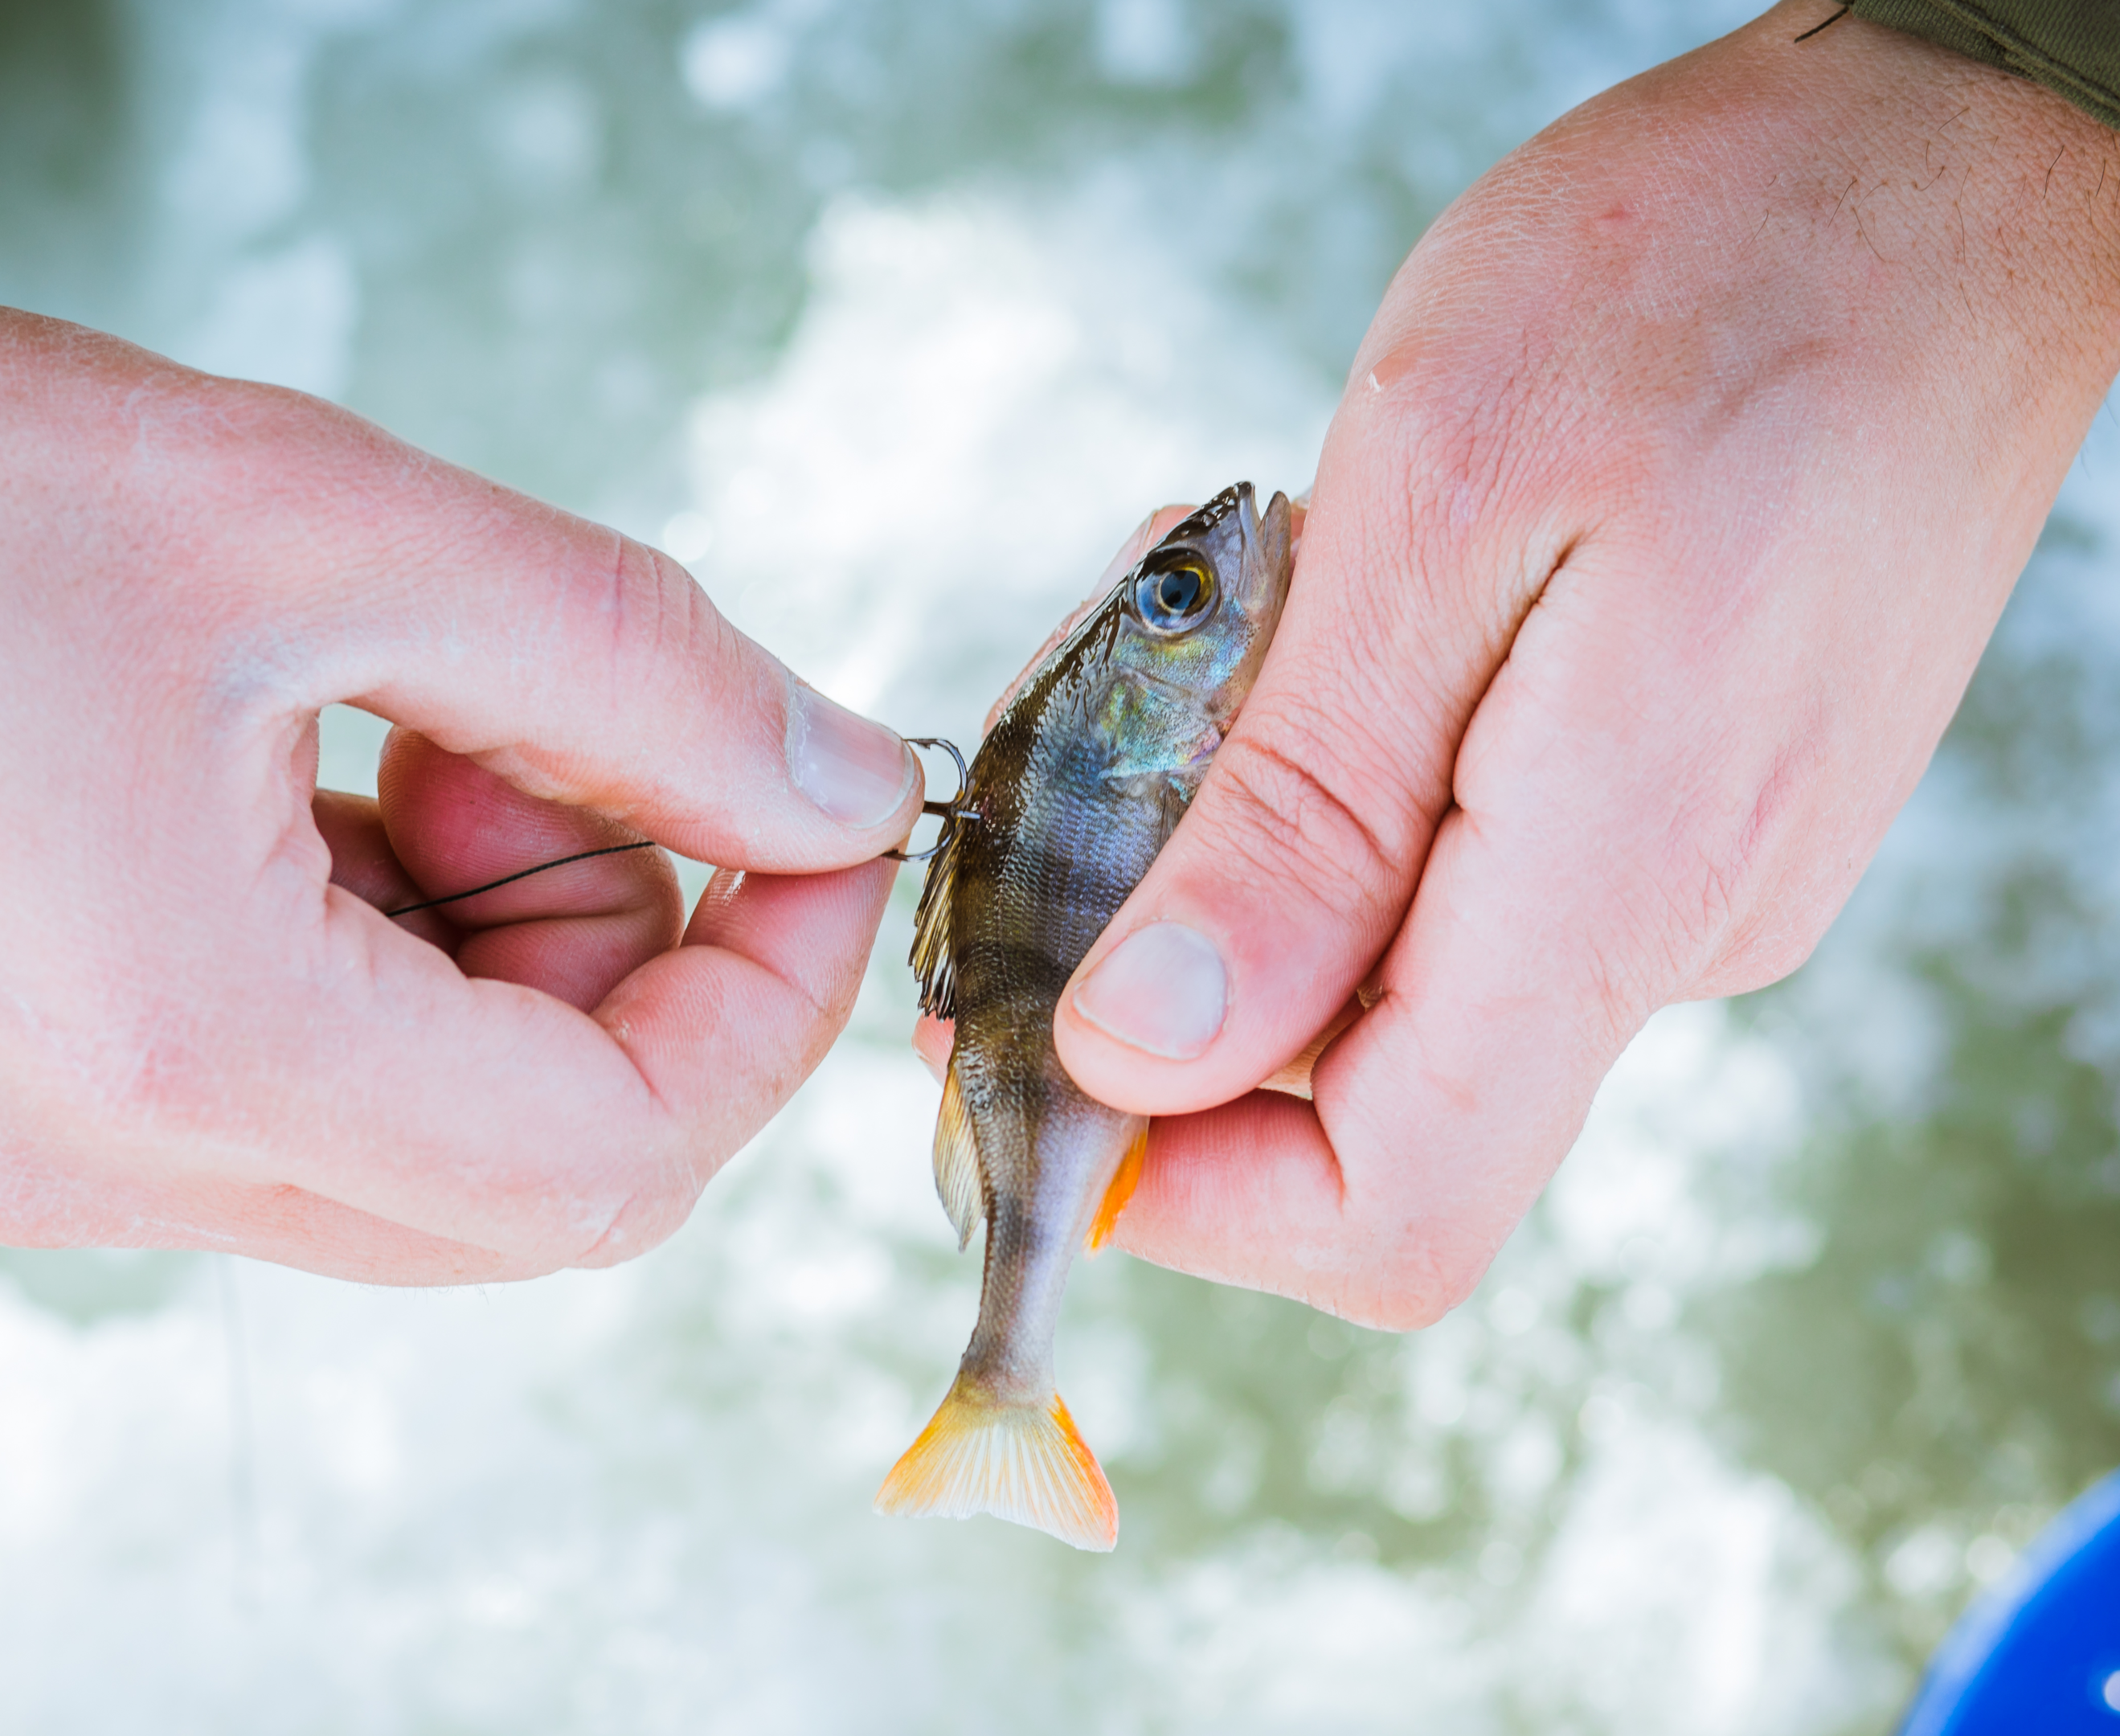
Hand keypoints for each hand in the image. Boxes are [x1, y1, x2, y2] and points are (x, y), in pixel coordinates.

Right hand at [0, 286, 919, 1283]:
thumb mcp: (324, 522)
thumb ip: (629, 671)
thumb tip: (833, 787)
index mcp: (193, 1048)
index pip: (610, 1156)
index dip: (770, 1003)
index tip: (819, 831)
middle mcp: (114, 1169)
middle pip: (530, 1179)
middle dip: (621, 959)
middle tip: (531, 739)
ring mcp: (52, 1166)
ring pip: (420, 1143)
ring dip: (493, 949)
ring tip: (395, 732)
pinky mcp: (14, 1115)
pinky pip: (296, 1103)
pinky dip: (376, 960)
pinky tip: (302, 780)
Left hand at [1045, 4, 2119, 1323]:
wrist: (1948, 172)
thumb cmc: (1713, 268)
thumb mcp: (1446, 497)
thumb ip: (1300, 810)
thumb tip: (1144, 1050)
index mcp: (1618, 880)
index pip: (1384, 1215)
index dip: (1180, 1189)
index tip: (1023, 1034)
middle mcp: (1669, 932)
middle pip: (1354, 1102)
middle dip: (1170, 950)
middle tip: (1099, 720)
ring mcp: (1690, 880)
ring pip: (1389, 969)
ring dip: (1250, 827)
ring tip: (1227, 601)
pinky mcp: (1683, 813)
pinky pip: (1465, 869)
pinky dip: (1349, 768)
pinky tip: (1330, 601)